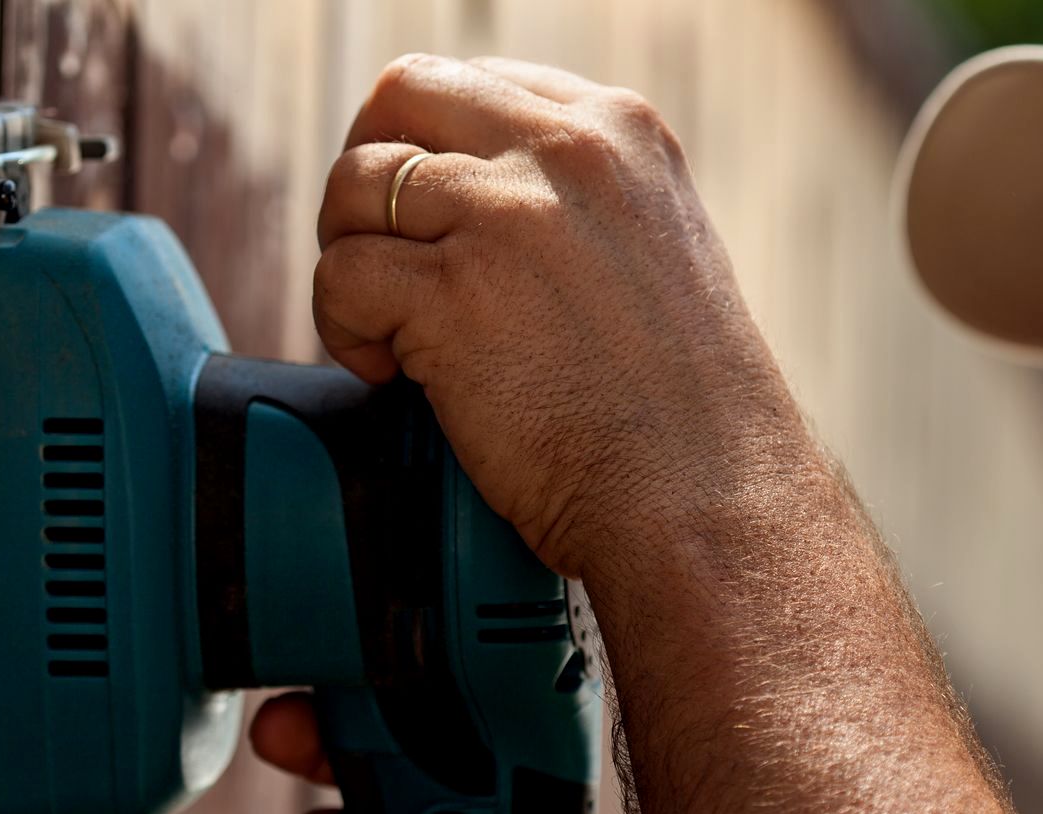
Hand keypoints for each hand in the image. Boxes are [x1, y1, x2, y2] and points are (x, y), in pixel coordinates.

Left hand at [314, 54, 790, 576]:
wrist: (701, 498)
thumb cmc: (680, 417)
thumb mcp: (656, 258)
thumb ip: (577, 212)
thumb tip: (480, 215)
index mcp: (617, 132)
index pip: (475, 85)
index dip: (428, 152)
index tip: (427, 224)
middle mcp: (561, 151)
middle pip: (402, 98)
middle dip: (365, 176)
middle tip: (377, 257)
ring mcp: (504, 216)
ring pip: (356, 184)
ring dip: (347, 258)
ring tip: (385, 332)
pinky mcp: (453, 295)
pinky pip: (342, 274)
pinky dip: (342, 327)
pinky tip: (388, 372)